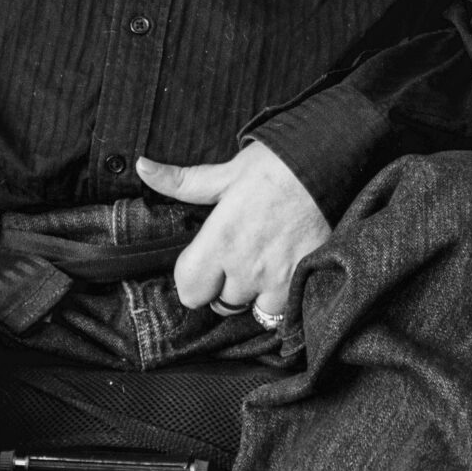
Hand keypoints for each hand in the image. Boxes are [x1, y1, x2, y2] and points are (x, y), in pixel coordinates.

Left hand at [136, 140, 329, 322]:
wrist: (328, 161)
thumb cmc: (274, 165)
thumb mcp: (225, 173)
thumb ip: (181, 181)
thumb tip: (142, 166)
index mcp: (220, 241)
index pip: (189, 291)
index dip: (194, 279)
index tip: (206, 263)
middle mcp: (246, 266)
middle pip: (221, 303)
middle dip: (227, 285)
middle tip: (242, 257)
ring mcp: (278, 277)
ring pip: (255, 310)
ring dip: (258, 294)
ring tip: (266, 265)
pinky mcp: (306, 278)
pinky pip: (287, 309)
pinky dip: (285, 298)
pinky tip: (287, 273)